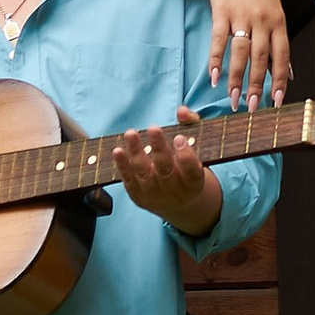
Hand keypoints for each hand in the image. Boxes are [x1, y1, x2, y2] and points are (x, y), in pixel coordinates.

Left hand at [114, 106, 222, 238]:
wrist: (179, 203)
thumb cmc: (188, 167)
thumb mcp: (197, 148)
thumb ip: (192, 125)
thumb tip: (182, 111)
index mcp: (194, 183)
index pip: (191, 171)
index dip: (186, 156)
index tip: (179, 138)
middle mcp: (175, 192)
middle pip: (165, 170)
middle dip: (159, 149)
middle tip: (154, 128)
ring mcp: (155, 197)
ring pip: (144, 174)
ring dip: (136, 153)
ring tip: (131, 133)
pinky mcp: (139, 198)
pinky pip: (129, 181)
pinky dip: (122, 166)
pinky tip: (117, 151)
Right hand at [184, 0, 289, 109]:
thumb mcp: (275, 11)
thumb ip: (278, 41)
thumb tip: (287, 72)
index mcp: (278, 21)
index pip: (282, 56)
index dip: (279, 81)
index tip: (276, 102)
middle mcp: (263, 20)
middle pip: (261, 58)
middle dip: (257, 86)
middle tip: (252, 108)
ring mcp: (241, 15)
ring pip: (240, 53)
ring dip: (236, 79)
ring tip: (233, 99)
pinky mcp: (221, 12)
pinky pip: (218, 40)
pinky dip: (216, 60)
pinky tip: (214, 77)